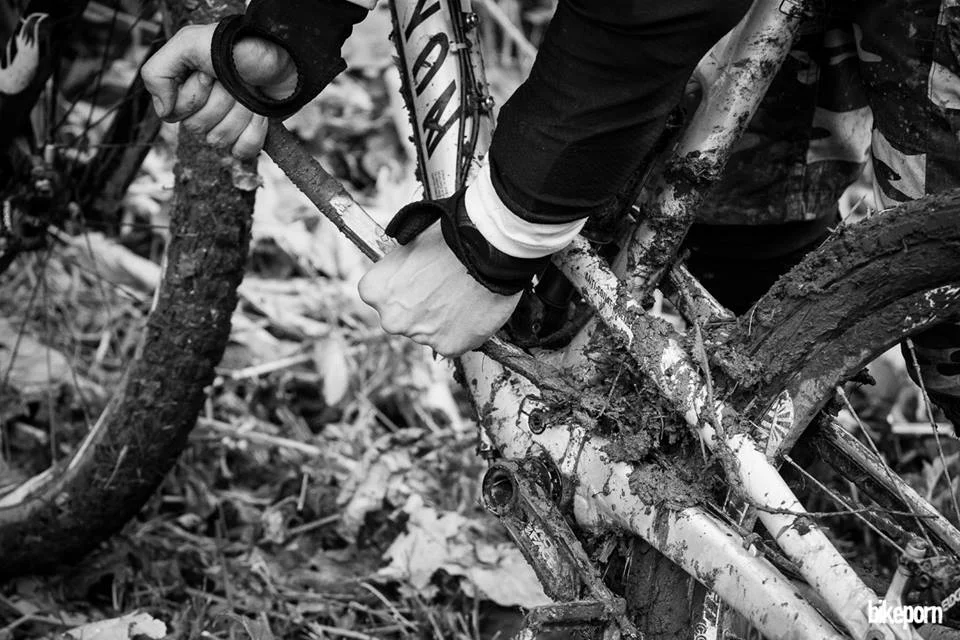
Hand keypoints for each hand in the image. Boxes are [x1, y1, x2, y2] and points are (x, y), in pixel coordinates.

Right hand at [141, 23, 297, 157]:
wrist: (283, 54)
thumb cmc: (236, 45)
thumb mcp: (188, 43)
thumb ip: (157, 73)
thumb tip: (164, 115)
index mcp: (186, 91)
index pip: (178, 115)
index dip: (195, 95)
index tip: (209, 73)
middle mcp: (204, 109)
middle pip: (199, 129)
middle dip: (221, 102)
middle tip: (232, 82)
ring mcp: (228, 123)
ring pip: (221, 140)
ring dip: (239, 113)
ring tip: (249, 92)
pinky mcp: (250, 134)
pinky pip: (242, 151)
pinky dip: (254, 133)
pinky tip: (260, 114)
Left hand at [358, 223, 521, 356]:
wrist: (489, 249)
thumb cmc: (451, 238)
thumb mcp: (411, 243)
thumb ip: (399, 267)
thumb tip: (404, 271)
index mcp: (374, 291)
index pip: (380, 298)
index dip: (402, 288)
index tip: (418, 281)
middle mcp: (391, 318)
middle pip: (402, 319)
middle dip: (419, 308)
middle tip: (443, 289)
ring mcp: (420, 336)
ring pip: (428, 332)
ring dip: (442, 320)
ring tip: (461, 296)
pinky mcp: (449, 347)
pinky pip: (453, 342)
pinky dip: (462, 331)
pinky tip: (471, 309)